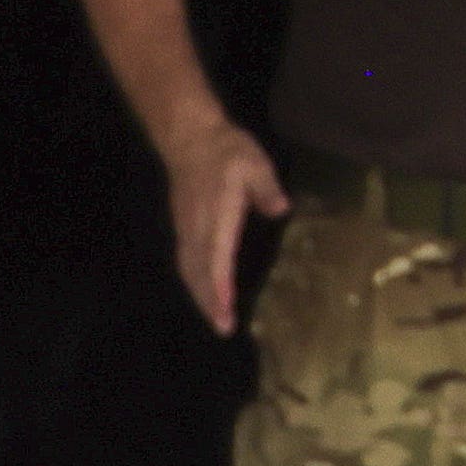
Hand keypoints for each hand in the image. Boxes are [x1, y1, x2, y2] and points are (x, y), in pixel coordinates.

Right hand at [162, 119, 290, 333]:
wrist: (189, 136)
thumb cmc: (225, 150)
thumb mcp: (254, 163)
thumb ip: (267, 189)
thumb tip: (281, 209)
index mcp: (216, 217)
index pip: (216, 259)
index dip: (220, 287)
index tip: (226, 311)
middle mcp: (197, 228)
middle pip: (199, 273)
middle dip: (209, 302)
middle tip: (223, 328)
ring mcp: (187, 229)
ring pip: (190, 270)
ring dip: (200, 296)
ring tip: (214, 318)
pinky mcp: (183, 226)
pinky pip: (186, 261)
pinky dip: (195, 282)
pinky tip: (203, 291)